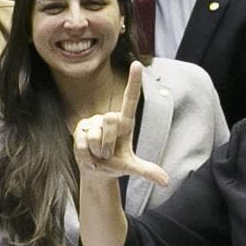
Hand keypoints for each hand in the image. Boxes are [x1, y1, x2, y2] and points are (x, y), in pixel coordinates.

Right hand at [73, 62, 169, 186]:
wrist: (96, 171)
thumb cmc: (116, 164)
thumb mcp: (132, 168)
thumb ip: (147, 172)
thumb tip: (165, 181)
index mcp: (125, 123)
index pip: (130, 98)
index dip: (133, 81)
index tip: (137, 63)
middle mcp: (109, 117)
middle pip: (110, 119)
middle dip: (108, 143)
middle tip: (107, 154)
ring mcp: (94, 121)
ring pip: (95, 133)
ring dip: (97, 150)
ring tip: (97, 154)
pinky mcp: (80, 127)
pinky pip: (82, 140)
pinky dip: (86, 153)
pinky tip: (87, 154)